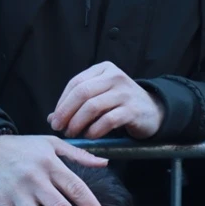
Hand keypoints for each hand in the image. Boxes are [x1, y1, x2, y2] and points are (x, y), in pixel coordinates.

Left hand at [49, 61, 164, 138]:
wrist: (152, 111)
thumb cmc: (121, 104)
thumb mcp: (100, 97)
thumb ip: (77, 104)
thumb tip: (52, 118)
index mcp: (104, 69)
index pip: (76, 83)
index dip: (62, 102)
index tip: (54, 119)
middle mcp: (115, 77)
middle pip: (82, 93)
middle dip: (66, 112)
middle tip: (59, 127)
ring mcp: (125, 92)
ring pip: (92, 106)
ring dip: (78, 123)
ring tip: (72, 133)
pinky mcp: (132, 110)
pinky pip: (107, 120)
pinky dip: (94, 130)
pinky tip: (89, 136)